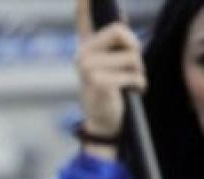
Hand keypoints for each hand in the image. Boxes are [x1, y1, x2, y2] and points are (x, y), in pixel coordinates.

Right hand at [75, 1, 146, 141]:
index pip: (83, 16)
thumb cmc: (111, 91)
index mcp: (86, 47)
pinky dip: (138, 84)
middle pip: (120, 31)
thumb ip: (116, 41)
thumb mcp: (113, 62)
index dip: (84, 2)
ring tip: (128, 84)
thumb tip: (121, 20)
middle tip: (131, 67)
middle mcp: (82, 55)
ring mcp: (87, 69)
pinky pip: (132, 74)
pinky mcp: (97, 82)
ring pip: (131, 55)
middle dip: (134, 49)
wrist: (103, 124)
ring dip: (138, 71)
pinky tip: (129, 93)